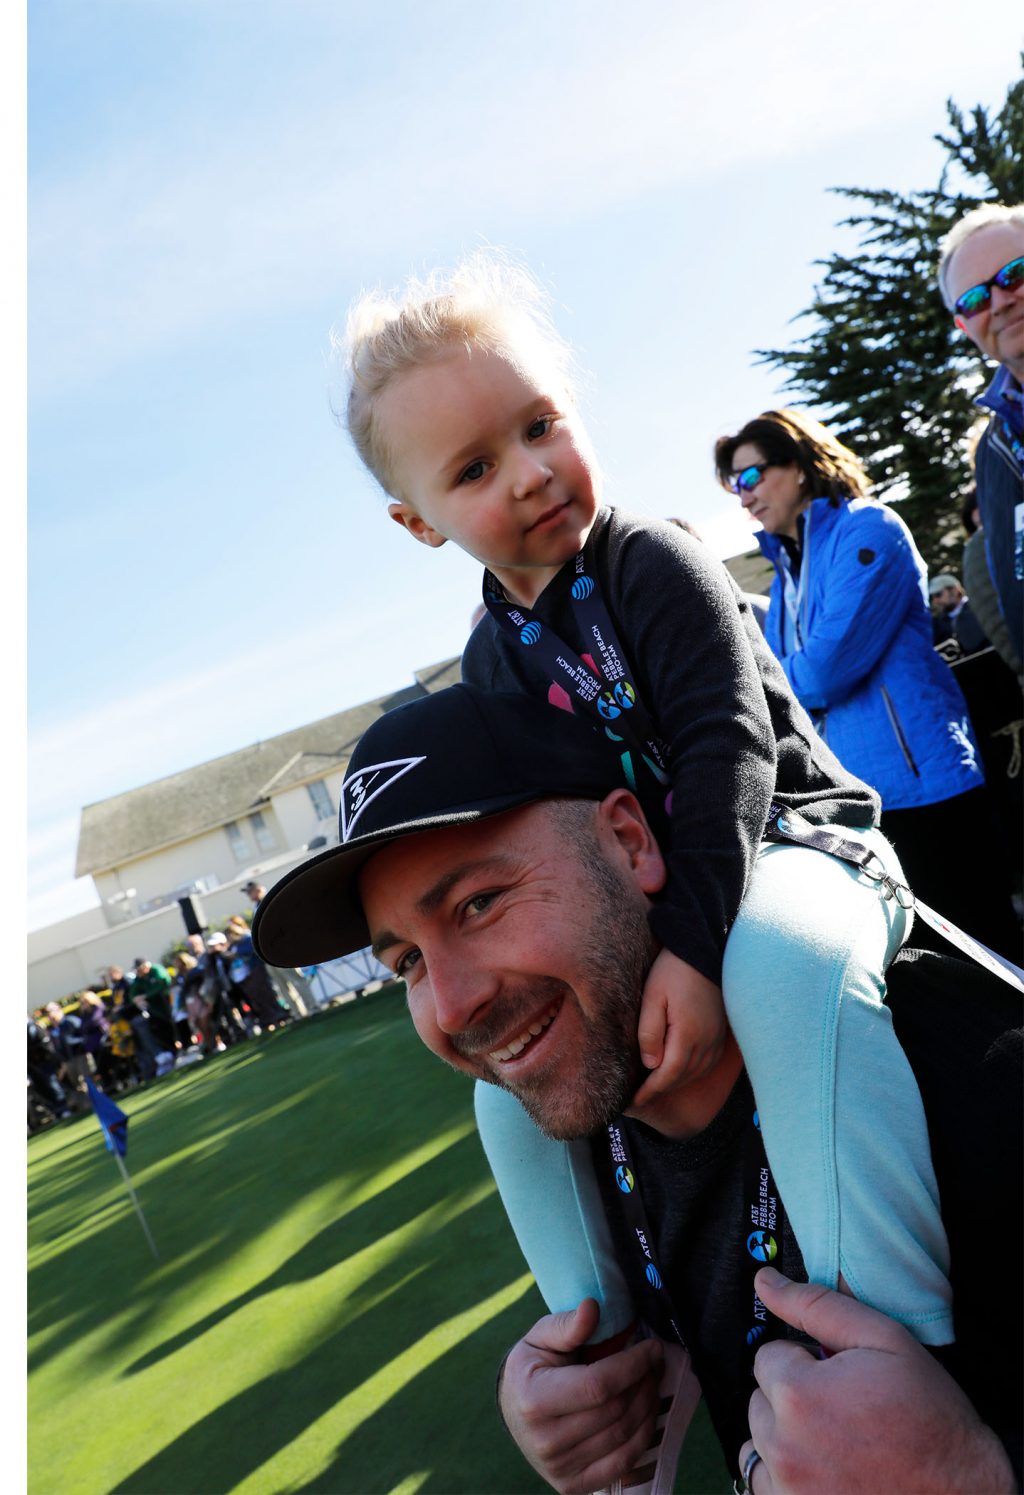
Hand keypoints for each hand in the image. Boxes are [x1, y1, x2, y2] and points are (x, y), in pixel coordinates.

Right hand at [497, 1299, 662, 1494]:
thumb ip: (568, 1325)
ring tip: (651, 1381)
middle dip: (644, 1382)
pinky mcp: (573, 1484)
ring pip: (624, 1437)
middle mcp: (546, 1441)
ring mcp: (560, 1468)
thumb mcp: (541, 1337)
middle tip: (654, 1362)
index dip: (633, 1366)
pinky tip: (645, 1412)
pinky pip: (623, 1463)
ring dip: (648, 1406)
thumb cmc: (531, 1367)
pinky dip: (643, 1436)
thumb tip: (592, 1307)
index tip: (652, 1348)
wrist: (514, 1410)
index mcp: (534, 1400)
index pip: (598, 1386)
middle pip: (615, 1411)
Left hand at [631, 949, 726, 1104]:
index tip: (633, 1101)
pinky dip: (690, 1071)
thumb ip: (649, 1032)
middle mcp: (706, 1043)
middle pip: (681, 1077)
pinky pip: (706, 1062)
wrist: (704, 950)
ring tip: (654, 1087)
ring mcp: (716, 1038)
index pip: (667, 1075)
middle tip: (638, 1097)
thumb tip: (650, 1065)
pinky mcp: (721, 1032)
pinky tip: (677, 1069)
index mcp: (688, 1036)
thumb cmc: (674, 970)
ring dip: (675, 1082)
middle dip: (660, 1090)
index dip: (649, 1091)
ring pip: (695, 1073)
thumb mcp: (653, 997)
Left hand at [736, 1267, 1014, 1493]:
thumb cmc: (929, 1418)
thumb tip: (765, 1282)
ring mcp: (786, 1487)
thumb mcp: (884, 1340)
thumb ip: (816, 1306)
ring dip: (785, 1435)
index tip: (838, 1379)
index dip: (806, 1362)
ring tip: (835, 1441)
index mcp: (797, 1393)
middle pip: (760, 1399)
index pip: (769, 1356)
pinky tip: (824, 1469)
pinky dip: (785, 1474)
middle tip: (843, 1411)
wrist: (961, 1493)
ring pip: (758, 1440)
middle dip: (794, 1397)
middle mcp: (782, 1445)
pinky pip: (763, 1482)